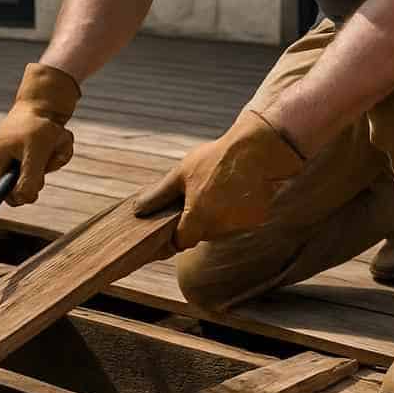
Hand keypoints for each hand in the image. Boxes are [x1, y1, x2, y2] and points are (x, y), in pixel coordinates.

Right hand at [0, 63, 80, 204]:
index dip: (12, 196)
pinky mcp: (41, 146)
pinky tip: (62, 134)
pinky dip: (61, 148)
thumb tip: (24, 199)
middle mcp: (8, 157)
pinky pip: (54, 158)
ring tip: (56, 136)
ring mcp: (25, 152)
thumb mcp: (35, 153)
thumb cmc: (37, 123)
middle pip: (27, 184)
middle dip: (43, 169)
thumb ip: (29, 179)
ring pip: (45, 171)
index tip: (28, 197)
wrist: (50, 94)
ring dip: (56, 155)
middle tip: (46, 156)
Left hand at [131, 109, 304, 249]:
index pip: (180, 242)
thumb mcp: (180, 174)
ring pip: (219, 227)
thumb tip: (138, 210)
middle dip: (194, 220)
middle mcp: (219, 228)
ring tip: (215, 188)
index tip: (171, 223)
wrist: (255, 150)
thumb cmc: (214, 160)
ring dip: (215, 215)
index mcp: (197, 219)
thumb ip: (159, 196)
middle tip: (194, 195)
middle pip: (200, 234)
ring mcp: (239, 225)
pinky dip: (233, 210)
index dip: (173, 235)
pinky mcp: (255, 219)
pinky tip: (234, 190)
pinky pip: (238, 220)